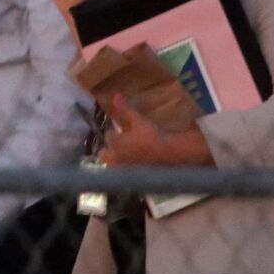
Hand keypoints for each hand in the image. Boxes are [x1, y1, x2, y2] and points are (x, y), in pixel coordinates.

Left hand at [97, 93, 214, 167]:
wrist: (170, 155)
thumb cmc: (152, 136)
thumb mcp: (139, 121)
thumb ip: (125, 109)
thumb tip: (115, 96)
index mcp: (115, 143)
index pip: (107, 136)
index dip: (114, 134)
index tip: (121, 132)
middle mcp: (115, 158)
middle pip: (103, 154)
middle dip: (108, 150)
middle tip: (120, 146)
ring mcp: (123, 170)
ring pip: (111, 165)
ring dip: (115, 161)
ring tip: (125, 156)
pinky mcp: (131, 178)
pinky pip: (122, 175)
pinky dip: (125, 171)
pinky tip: (134, 166)